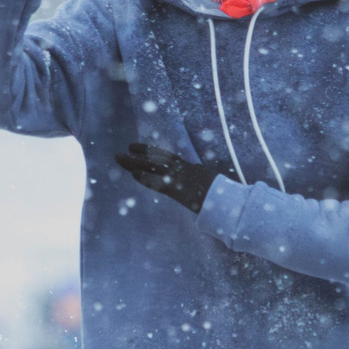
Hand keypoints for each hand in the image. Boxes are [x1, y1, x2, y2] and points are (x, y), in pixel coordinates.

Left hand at [115, 142, 231, 214]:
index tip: (139, 148)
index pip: (168, 158)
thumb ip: (204, 182)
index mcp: (192, 169)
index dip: (153, 152)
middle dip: (139, 156)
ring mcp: (180, 178)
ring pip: (153, 167)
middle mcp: (184, 170)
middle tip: (123, 151)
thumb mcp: (213, 185)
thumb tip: (204, 180)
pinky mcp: (177, 189)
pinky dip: (146, 178)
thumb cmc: (225, 196)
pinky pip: (158, 182)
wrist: (229, 200)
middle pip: (157, 160)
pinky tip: (133, 175)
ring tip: (119, 158)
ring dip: (134, 163)